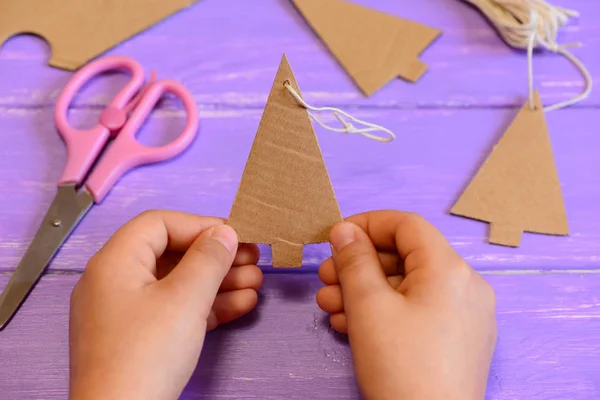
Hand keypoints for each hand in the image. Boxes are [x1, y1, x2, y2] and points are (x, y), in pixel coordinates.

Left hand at [69, 211, 262, 399]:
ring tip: (255, 283)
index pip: (159, 224)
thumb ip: (208, 259)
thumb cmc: (144, 357)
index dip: (199, 224)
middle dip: (216, 257)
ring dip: (218, 282)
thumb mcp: (185, 299)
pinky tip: (240, 305)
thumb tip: (223, 233)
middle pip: (172, 254)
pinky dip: (205, 305)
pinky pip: (174, 310)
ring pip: (177, 284)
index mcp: (114, 262)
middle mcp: (115, 282)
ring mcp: (125, 312)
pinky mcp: (137, 338)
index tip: (233, 234)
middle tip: (252, 258)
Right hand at [317, 211, 496, 399]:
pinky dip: (384, 311)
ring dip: (364, 291)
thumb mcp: (368, 306)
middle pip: (404, 257)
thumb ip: (354, 260)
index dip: (367, 224)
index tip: (334, 238)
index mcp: (450, 269)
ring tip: (329, 307)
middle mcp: (466, 286)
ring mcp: (465, 316)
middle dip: (358, 265)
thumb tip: (345, 230)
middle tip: (324, 278)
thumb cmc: (401, 366)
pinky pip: (418, 311)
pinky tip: (351, 325)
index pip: (406, 225)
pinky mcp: (458, 340)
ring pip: (407, 287)